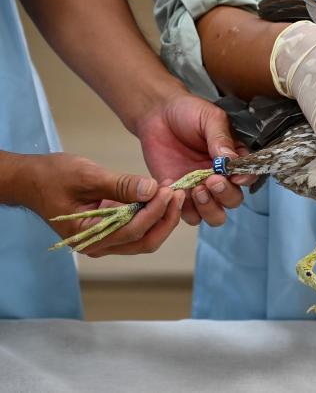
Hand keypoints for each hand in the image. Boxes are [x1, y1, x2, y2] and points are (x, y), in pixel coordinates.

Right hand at [18, 153, 183, 255]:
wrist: (32, 180)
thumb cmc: (53, 176)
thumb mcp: (87, 175)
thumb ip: (120, 185)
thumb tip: (151, 189)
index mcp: (88, 236)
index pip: (133, 230)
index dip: (155, 211)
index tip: (169, 190)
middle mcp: (99, 245)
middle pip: (144, 240)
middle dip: (165, 218)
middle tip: (178, 193)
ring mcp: (106, 240)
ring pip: (145, 237)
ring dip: (162, 216)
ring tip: (174, 192)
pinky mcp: (111, 230)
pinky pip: (138, 228)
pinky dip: (153, 214)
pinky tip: (162, 194)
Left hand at [135, 91, 255, 225]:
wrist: (157, 113)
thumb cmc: (188, 112)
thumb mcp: (210, 119)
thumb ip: (221, 139)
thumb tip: (232, 161)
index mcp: (234, 160)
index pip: (248, 177)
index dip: (245, 180)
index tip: (234, 176)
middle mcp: (221, 178)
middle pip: (233, 201)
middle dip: (225, 195)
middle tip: (211, 180)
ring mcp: (200, 189)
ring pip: (214, 215)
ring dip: (209, 208)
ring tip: (197, 190)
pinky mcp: (179, 195)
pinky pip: (187, 214)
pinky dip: (183, 208)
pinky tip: (174, 188)